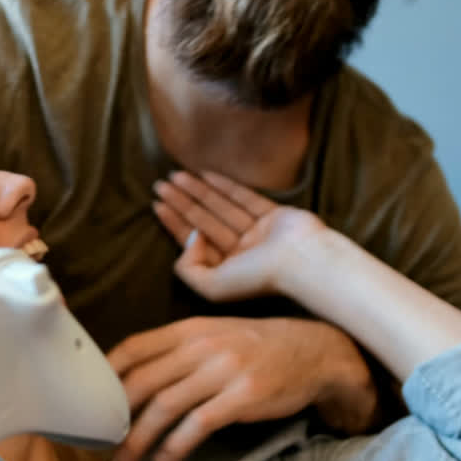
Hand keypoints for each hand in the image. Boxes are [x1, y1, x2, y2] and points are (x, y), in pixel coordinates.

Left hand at [107, 316, 374, 460]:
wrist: (313, 351)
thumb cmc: (256, 346)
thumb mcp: (214, 334)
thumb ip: (178, 349)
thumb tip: (134, 379)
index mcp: (188, 328)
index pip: (133, 348)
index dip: (105, 376)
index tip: (90, 402)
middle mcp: (201, 346)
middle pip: (142, 382)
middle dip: (116, 416)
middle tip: (104, 442)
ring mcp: (223, 370)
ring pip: (164, 406)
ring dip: (139, 439)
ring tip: (127, 460)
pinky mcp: (243, 396)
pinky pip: (197, 425)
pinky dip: (175, 446)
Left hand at [153, 171, 325, 301]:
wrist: (303, 261)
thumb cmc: (258, 278)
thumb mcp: (212, 286)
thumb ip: (189, 269)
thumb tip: (190, 237)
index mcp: (226, 269)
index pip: (194, 242)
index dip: (174, 223)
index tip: (157, 205)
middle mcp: (241, 251)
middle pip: (204, 221)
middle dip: (181, 202)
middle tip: (159, 184)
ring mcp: (258, 232)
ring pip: (221, 207)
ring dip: (198, 190)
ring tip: (175, 175)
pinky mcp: (273, 215)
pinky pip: (245, 198)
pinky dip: (226, 186)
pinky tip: (205, 174)